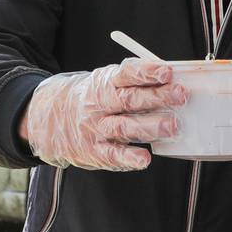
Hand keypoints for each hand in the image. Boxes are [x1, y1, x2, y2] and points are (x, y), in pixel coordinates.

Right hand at [18, 58, 186, 169]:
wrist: (50, 119)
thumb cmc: (93, 100)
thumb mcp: (106, 83)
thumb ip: (134, 83)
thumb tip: (172, 82)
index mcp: (105, 83)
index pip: (127, 75)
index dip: (147, 73)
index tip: (168, 72)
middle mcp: (100, 104)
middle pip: (130, 99)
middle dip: (157, 98)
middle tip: (181, 96)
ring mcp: (96, 128)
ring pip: (124, 126)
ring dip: (149, 126)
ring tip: (172, 126)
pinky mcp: (94, 150)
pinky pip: (112, 155)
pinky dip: (128, 157)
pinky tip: (144, 158)